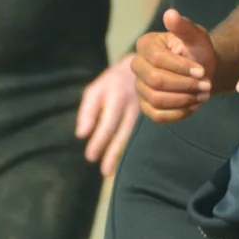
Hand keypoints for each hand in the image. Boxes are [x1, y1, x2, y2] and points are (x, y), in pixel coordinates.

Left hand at [75, 57, 141, 178]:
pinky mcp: (157, 113)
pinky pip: (147, 134)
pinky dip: (139, 148)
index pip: (107, 124)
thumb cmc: (113, 82)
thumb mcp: (96, 90)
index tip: (90, 157)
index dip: (99, 142)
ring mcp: (148, 109)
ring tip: (114, 171)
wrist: (145, 66)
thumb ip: (87, 111)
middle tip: (104, 172)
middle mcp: (134, 104)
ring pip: (136, 135)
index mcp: (117, 97)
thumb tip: (81, 135)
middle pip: (123, 133)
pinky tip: (134, 161)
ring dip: (124, 154)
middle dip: (113, 153)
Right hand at [134, 9, 216, 122]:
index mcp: (146, 45)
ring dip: (184, 100)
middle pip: (155, 80)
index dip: (181, 67)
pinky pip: (157, 115)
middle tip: (206, 85)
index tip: (202, 70)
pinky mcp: (146, 106)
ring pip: (156, 99)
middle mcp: (137, 66)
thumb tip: (170, 13)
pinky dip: (179, 113)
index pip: (157, 58)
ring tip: (203, 95)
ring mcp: (140, 87)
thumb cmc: (198, 51)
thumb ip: (184, 27)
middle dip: (184, 85)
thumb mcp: (196, 37)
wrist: (203, 71)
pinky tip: (194, 106)